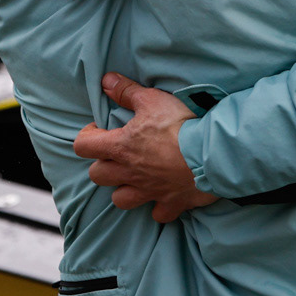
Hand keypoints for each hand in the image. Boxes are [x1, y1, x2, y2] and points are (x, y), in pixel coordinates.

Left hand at [73, 73, 218, 222]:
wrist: (212, 154)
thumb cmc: (181, 126)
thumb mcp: (154, 100)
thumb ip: (127, 92)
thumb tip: (106, 80)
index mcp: (121, 147)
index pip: (83, 145)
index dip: (87, 136)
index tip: (101, 130)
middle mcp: (129, 172)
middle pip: (97, 175)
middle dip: (104, 164)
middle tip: (119, 154)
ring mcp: (148, 191)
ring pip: (119, 200)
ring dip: (124, 190)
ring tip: (136, 178)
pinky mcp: (170, 203)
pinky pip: (157, 214)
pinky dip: (159, 207)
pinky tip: (164, 196)